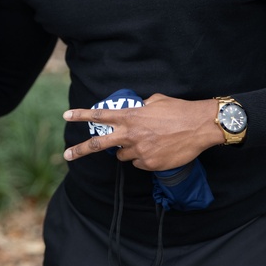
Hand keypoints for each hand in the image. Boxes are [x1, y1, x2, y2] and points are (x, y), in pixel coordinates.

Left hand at [61, 95, 220, 170]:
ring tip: (148, 142)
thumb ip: (140, 107)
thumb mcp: (155, 101)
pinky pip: (139, 163)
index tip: (66, 116)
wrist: (199, 126)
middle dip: (80, 150)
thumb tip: (136, 110)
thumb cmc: (178, 110)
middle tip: (66, 155)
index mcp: (130, 117)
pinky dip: (144, 158)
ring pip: (123, 156)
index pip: (100, 115)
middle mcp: (130, 135)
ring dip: (128, 150)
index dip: (81, 115)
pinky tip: (158, 150)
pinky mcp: (149, 164)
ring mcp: (139, 151)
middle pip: (99, 144)